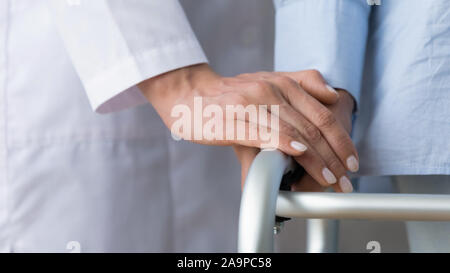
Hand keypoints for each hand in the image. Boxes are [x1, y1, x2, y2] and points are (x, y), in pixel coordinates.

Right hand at [139, 64, 357, 186]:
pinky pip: (261, 131)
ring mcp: (249, 103)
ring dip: (314, 158)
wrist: (191, 96)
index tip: (352, 163)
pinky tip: (296, 153)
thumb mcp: (268, 82)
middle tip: (345, 179)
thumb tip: (333, 95)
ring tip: (328, 178)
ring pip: (292, 131)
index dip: (341, 140)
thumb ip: (302, 83)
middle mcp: (269, 90)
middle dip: (333, 157)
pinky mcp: (230, 119)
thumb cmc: (232, 96)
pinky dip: (282, 141)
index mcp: (282, 83)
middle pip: (311, 126)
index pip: (321, 115)